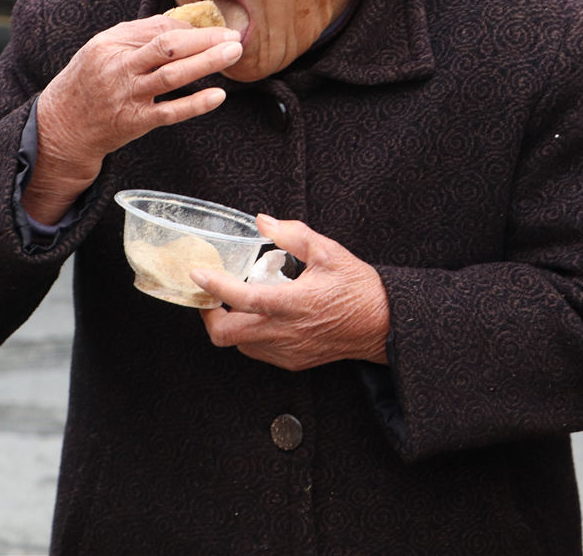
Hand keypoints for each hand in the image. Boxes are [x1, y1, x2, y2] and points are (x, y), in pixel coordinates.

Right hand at [23, 16, 240, 221]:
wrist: (62, 125)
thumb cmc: (87, 82)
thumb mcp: (101, 49)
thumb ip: (136, 35)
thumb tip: (180, 23)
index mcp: (110, 44)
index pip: (158, 28)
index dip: (190, 27)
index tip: (213, 28)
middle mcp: (118, 68)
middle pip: (168, 47)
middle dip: (205, 39)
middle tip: (234, 35)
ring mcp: (127, 96)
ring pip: (173, 76)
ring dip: (206, 63)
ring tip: (232, 53)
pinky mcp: (135, 122)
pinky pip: (170, 112)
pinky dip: (195, 104)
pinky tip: (218, 95)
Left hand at [194, 215, 389, 369]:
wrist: (384, 326)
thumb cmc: (358, 288)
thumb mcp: (329, 252)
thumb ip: (294, 235)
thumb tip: (263, 222)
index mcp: (295, 302)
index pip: (244, 299)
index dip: (216, 287)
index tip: (198, 272)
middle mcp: (286, 331)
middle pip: (227, 335)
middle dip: (209, 315)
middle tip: (209, 294)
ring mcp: (288, 350)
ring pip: (239, 345)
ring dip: (229, 325)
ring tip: (235, 303)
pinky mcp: (292, 361)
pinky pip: (257, 351)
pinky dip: (248, 335)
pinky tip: (257, 317)